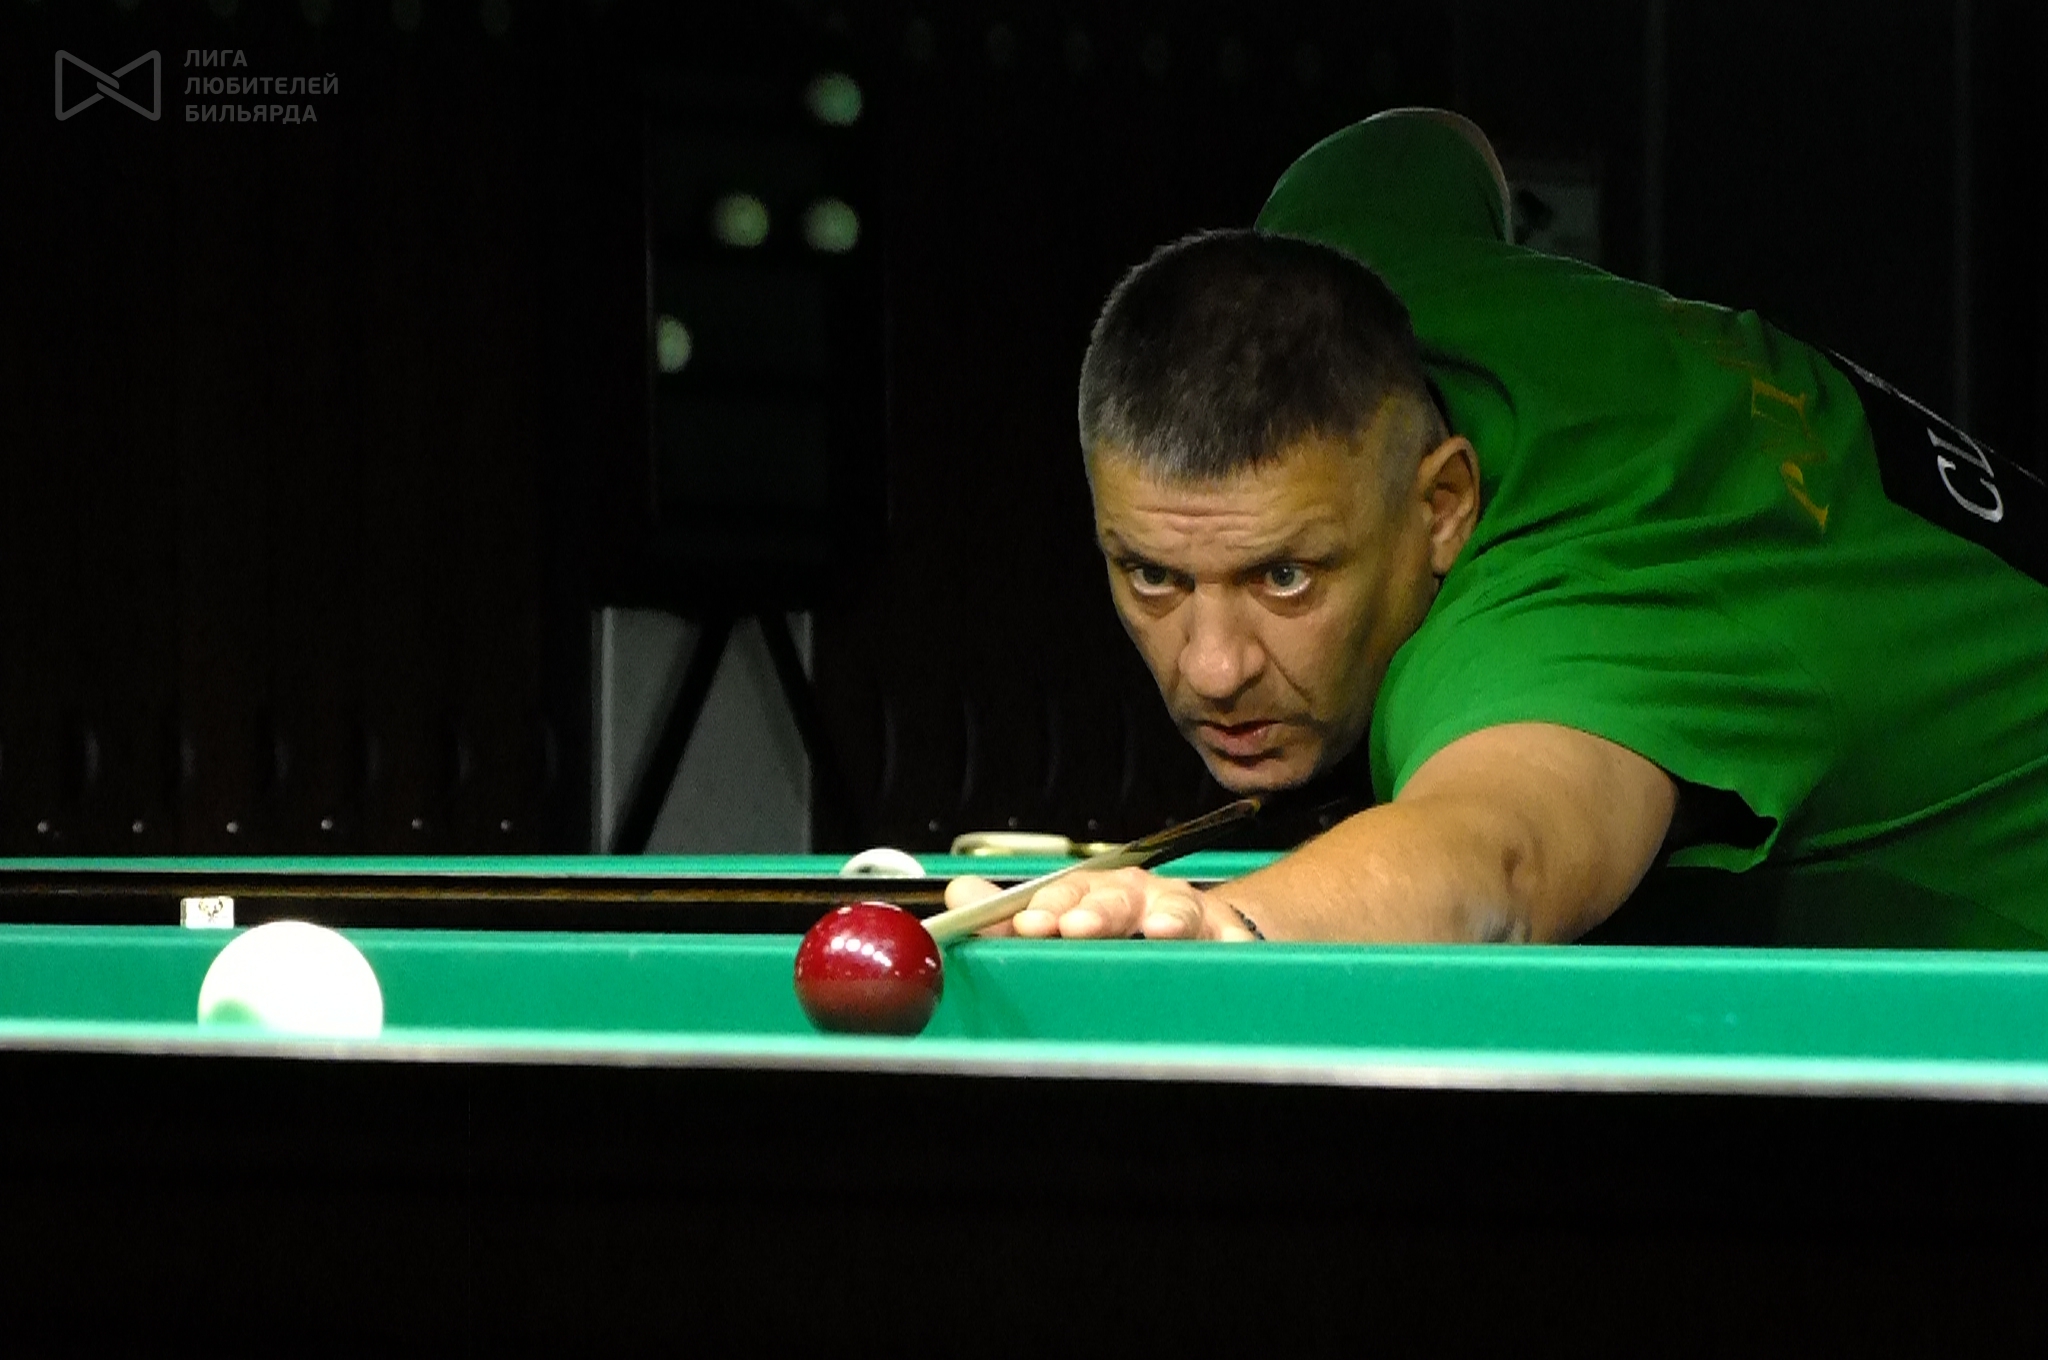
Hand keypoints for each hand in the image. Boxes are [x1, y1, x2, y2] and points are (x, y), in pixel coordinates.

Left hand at [942, 867, 1261, 940]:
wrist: (1201, 930)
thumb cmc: (1121, 929)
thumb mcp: (1064, 922)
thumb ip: (1007, 919)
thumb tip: (957, 896)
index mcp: (1092, 893)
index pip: (1065, 893)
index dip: (1048, 907)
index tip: (1030, 923)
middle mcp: (1137, 896)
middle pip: (1116, 899)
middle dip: (1096, 911)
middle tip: (1078, 927)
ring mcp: (1183, 912)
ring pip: (1174, 911)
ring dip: (1163, 919)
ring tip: (1156, 931)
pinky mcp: (1228, 934)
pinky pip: (1229, 939)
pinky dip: (1226, 944)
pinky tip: (1222, 950)